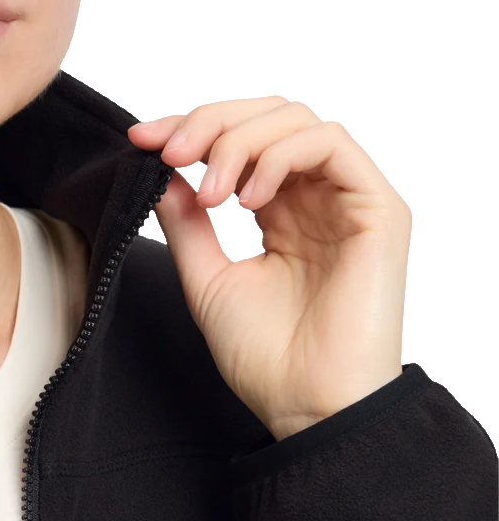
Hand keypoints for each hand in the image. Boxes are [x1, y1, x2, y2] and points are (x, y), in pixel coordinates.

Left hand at [128, 96, 410, 440]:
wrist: (306, 404)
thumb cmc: (263, 358)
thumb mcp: (207, 281)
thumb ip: (187, 225)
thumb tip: (163, 175)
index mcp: (280, 213)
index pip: (239, 142)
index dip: (191, 128)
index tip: (142, 139)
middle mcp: (315, 199)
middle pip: (267, 116)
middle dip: (210, 123)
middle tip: (170, 153)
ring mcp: (347, 200)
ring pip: (296, 120)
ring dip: (239, 141)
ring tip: (212, 193)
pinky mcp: (378, 208)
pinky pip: (331, 143)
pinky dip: (280, 157)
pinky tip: (248, 200)